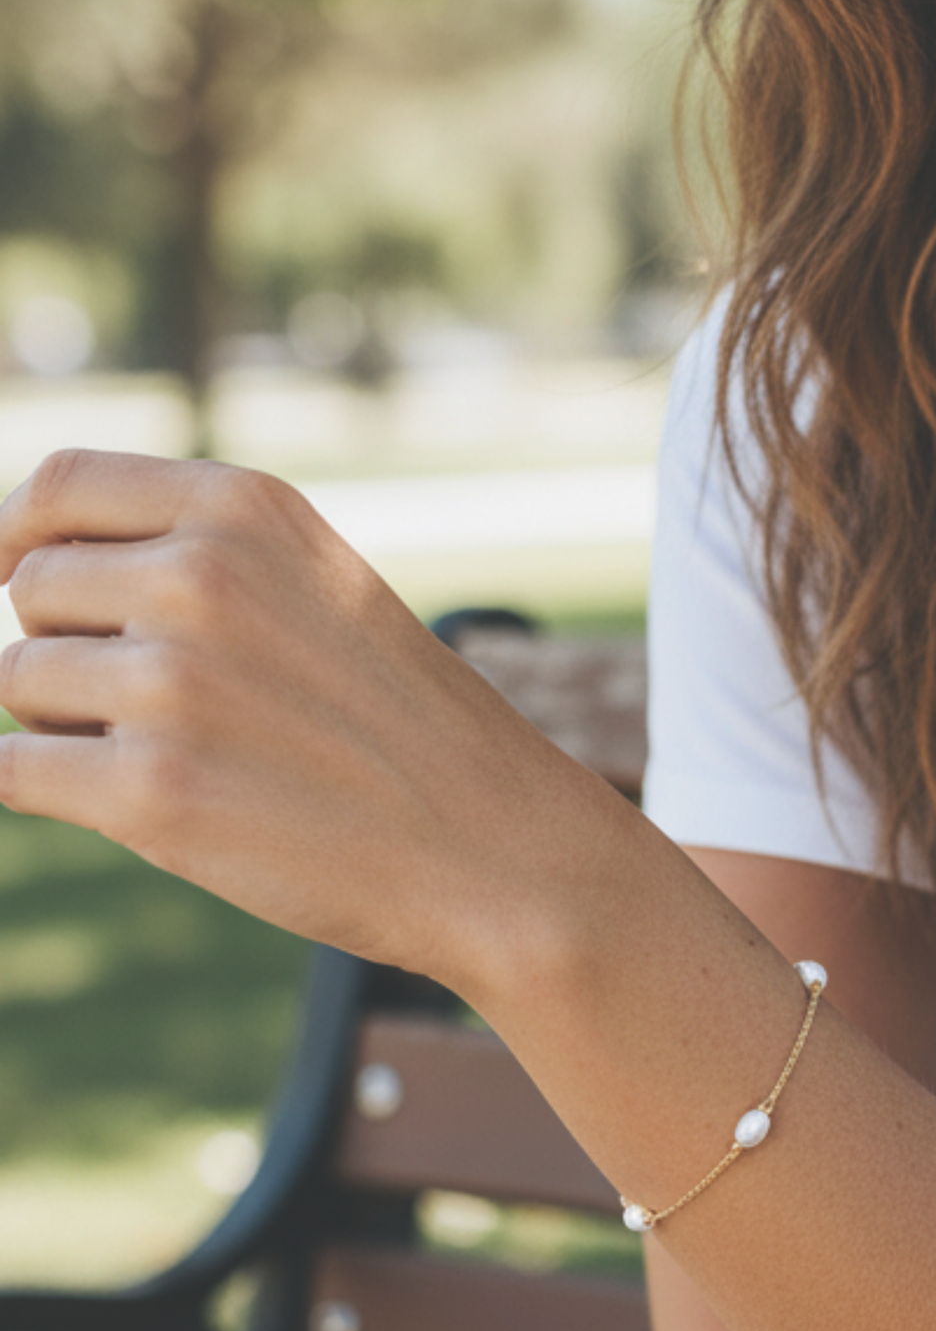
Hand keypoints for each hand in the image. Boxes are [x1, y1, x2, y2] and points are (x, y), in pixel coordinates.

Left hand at [0, 449, 626, 979]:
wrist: (492, 843)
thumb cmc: (398, 719)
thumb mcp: (319, 582)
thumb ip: (194, 551)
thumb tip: (18, 564)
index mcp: (247, 510)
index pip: (57, 487)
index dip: (16, 535)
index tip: (20, 577)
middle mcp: (200, 577)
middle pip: (32, 591)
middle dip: (72, 645)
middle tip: (173, 701)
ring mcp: (170, 685)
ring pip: (21, 684)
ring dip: (71, 725)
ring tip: (190, 752)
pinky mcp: (148, 793)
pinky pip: (11, 771)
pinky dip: (56, 790)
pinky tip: (147, 803)